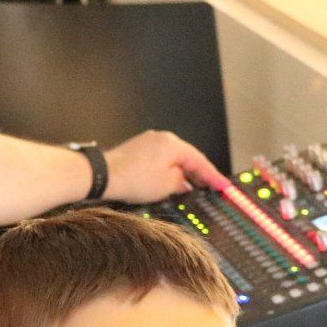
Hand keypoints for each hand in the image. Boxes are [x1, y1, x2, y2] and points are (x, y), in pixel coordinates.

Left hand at [102, 130, 225, 203]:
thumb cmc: (132, 178)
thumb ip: (182, 182)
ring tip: (191, 187)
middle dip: (198, 174)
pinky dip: (167, 170)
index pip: (200, 161)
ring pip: (172, 158)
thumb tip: (184, 182)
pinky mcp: (136, 150)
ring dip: (182, 172)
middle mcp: (161, 139)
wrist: (102, 175)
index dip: (213, 176)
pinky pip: (159, 160)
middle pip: (187, 157)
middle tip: (211, 187)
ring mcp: (148, 142)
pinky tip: (168, 182)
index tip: (223, 185)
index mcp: (173, 144)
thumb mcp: (166, 185)